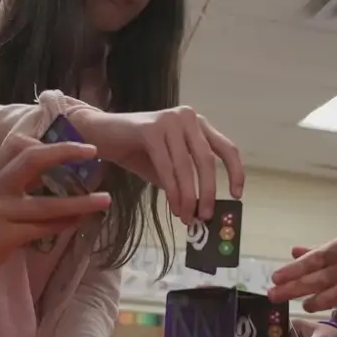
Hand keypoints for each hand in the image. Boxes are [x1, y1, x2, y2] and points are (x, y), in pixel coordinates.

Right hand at [0, 133, 113, 287]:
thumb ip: (5, 184)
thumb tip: (41, 178)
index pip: (14, 144)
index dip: (42, 139)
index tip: (67, 142)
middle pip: (32, 160)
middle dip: (65, 153)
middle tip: (91, 152)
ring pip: (47, 203)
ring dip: (80, 202)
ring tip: (104, 200)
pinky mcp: (3, 237)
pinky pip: (41, 229)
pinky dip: (63, 225)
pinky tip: (78, 223)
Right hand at [68, 106, 243, 222]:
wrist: (100, 135)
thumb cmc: (136, 152)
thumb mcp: (168, 168)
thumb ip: (186, 182)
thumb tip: (202, 208)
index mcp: (197, 124)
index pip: (226, 147)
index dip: (235, 172)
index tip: (237, 195)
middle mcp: (187, 118)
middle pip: (206, 160)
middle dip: (209, 191)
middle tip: (206, 216)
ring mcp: (169, 120)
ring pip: (186, 166)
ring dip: (189, 196)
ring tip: (188, 217)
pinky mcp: (150, 129)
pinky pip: (167, 167)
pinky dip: (173, 191)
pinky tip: (175, 207)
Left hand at [268, 236, 336, 325]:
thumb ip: (319, 252)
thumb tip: (292, 252)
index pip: (318, 257)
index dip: (296, 268)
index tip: (275, 278)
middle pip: (326, 276)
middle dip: (298, 287)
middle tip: (275, 295)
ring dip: (322, 300)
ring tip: (305, 306)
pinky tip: (334, 317)